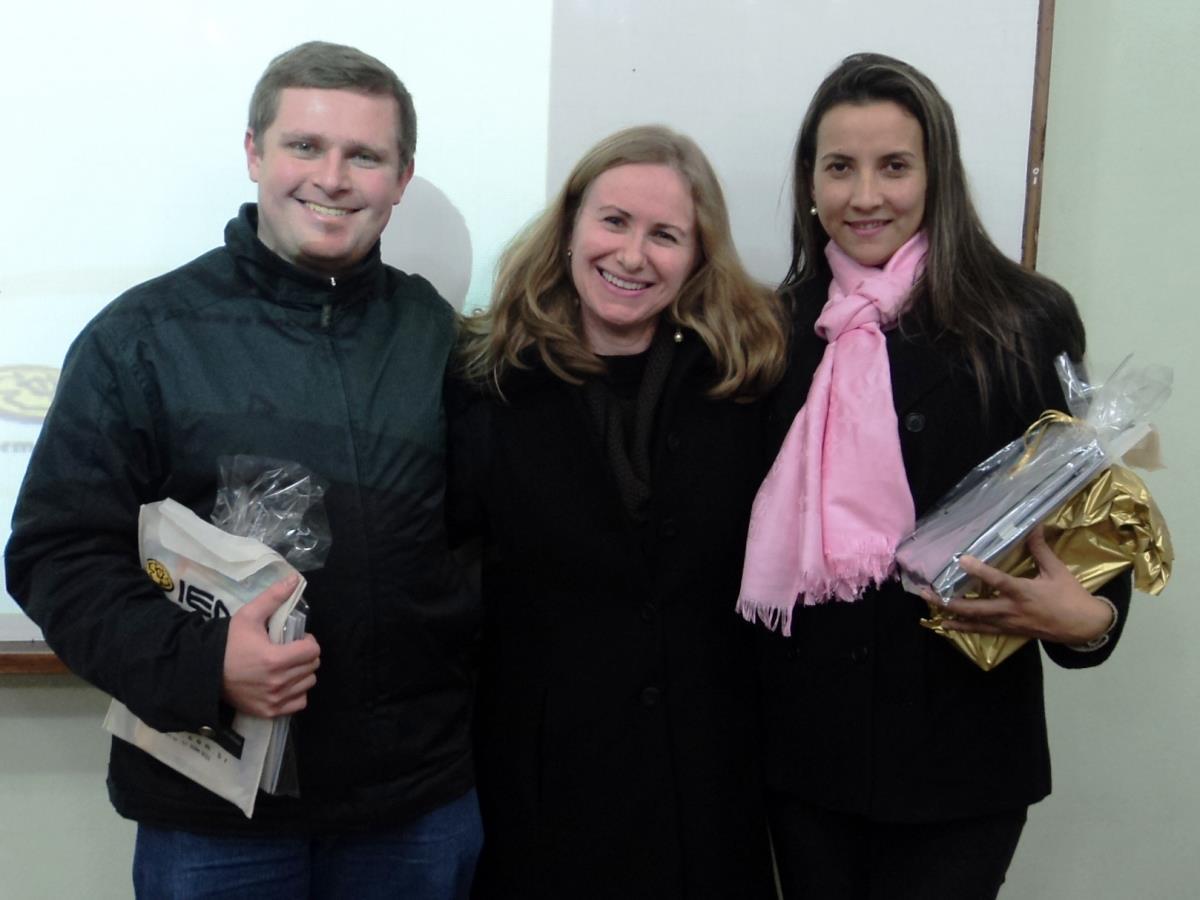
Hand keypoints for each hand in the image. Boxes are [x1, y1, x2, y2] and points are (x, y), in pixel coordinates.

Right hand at [221, 575, 320, 717]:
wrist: (205, 671)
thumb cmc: (228, 642)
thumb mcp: (249, 616)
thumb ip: (273, 598)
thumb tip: (294, 579)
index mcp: (276, 659)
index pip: (313, 651)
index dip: (308, 642)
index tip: (297, 639)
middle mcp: (278, 682)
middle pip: (312, 667)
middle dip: (306, 656)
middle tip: (291, 651)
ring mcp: (274, 700)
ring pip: (307, 684)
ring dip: (302, 673)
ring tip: (287, 666)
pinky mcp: (269, 712)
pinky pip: (299, 703)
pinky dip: (296, 693)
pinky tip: (285, 683)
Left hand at [940, 526, 1113, 644]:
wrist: (1083, 627)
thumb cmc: (1071, 596)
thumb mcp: (1057, 571)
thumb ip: (1040, 549)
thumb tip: (1033, 525)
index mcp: (1024, 592)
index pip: (998, 580)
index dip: (979, 571)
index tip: (961, 560)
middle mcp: (1011, 610)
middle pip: (975, 608)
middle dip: (949, 601)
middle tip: (926, 592)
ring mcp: (1008, 624)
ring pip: (974, 622)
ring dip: (950, 615)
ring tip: (930, 606)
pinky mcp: (1008, 632)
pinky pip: (982, 631)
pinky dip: (963, 628)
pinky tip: (946, 625)